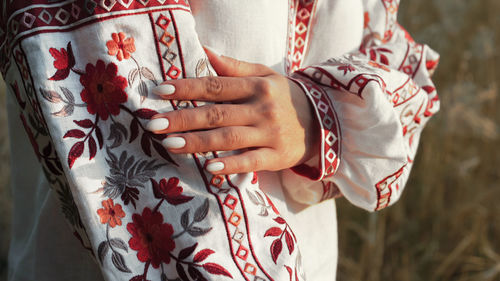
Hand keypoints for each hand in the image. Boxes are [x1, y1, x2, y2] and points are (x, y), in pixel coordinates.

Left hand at [146, 48, 318, 174]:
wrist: (323, 122)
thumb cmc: (285, 97)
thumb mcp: (265, 75)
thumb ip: (234, 67)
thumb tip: (204, 50)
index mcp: (257, 86)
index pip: (215, 85)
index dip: (186, 88)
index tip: (159, 91)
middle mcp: (262, 108)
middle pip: (217, 114)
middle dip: (183, 118)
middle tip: (154, 125)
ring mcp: (269, 134)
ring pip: (229, 138)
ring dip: (198, 142)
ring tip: (170, 144)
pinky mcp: (276, 156)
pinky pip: (251, 161)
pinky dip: (231, 165)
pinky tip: (210, 168)